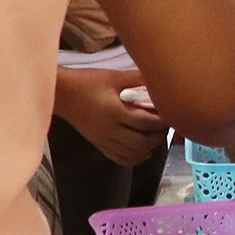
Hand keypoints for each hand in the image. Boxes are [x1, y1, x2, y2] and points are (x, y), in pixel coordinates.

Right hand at [54, 66, 170, 167]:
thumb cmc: (88, 82)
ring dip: (149, 148)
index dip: (162, 121)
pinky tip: (143, 150)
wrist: (63, 94)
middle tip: (165, 127)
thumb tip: (159, 77)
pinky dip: (135, 158)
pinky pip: (120, 158)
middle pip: (142, 142)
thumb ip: (137, 78)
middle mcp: (110, 130)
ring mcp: (104, 140)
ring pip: (133, 154)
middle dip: (158, 137)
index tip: (170, 115)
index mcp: (115, 112)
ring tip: (156, 137)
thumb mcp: (114, 76)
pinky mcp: (99, 145)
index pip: (145, 122)